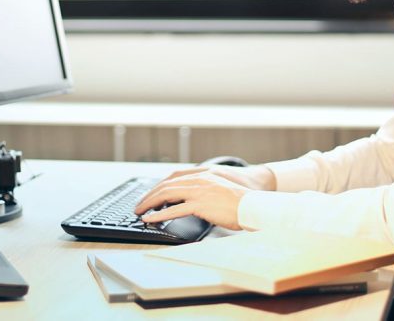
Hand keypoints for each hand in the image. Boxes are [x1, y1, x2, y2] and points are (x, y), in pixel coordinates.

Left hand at [133, 165, 275, 230]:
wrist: (254, 204)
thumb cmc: (241, 201)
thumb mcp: (221, 189)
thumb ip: (205, 190)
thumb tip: (192, 200)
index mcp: (203, 175)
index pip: (174, 176)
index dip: (159, 185)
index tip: (150, 193)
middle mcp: (199, 180)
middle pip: (166, 184)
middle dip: (150, 195)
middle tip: (139, 205)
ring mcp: (199, 191)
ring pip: (166, 194)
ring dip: (150, 203)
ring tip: (140, 212)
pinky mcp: (200, 205)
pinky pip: (174, 210)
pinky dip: (159, 214)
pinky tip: (150, 219)